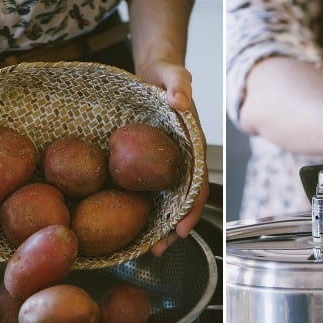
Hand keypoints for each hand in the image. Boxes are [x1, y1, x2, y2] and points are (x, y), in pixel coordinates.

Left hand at [132, 60, 208, 256]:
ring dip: (156, 226)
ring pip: (164, 203)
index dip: (191, 210)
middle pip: (180, 204)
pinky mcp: (149, 166)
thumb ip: (179, 85)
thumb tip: (180, 101)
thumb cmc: (166, 74)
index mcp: (192, 150)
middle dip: (171, 229)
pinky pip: (146, 190)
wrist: (153, 73)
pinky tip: (126, 222)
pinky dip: (140, 209)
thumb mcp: (173, 74)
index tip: (181, 230)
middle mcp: (181, 164)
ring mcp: (164, 167)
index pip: (196, 186)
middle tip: (158, 250)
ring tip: (144, 248)